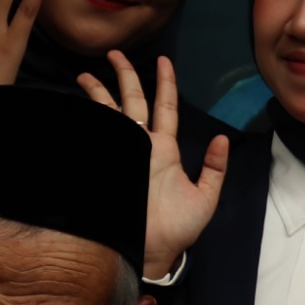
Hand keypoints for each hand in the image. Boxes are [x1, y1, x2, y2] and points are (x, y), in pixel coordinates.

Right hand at [78, 52, 228, 279]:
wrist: (155, 251)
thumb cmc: (179, 228)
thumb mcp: (206, 196)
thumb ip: (215, 168)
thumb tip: (222, 139)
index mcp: (166, 149)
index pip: (165, 107)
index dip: (164, 82)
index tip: (163, 60)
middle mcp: (143, 146)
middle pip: (132, 101)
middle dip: (124, 76)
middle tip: (114, 53)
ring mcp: (124, 153)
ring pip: (111, 113)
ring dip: (100, 92)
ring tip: (87, 73)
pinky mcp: (110, 164)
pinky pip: (99, 135)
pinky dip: (91, 119)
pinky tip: (82, 104)